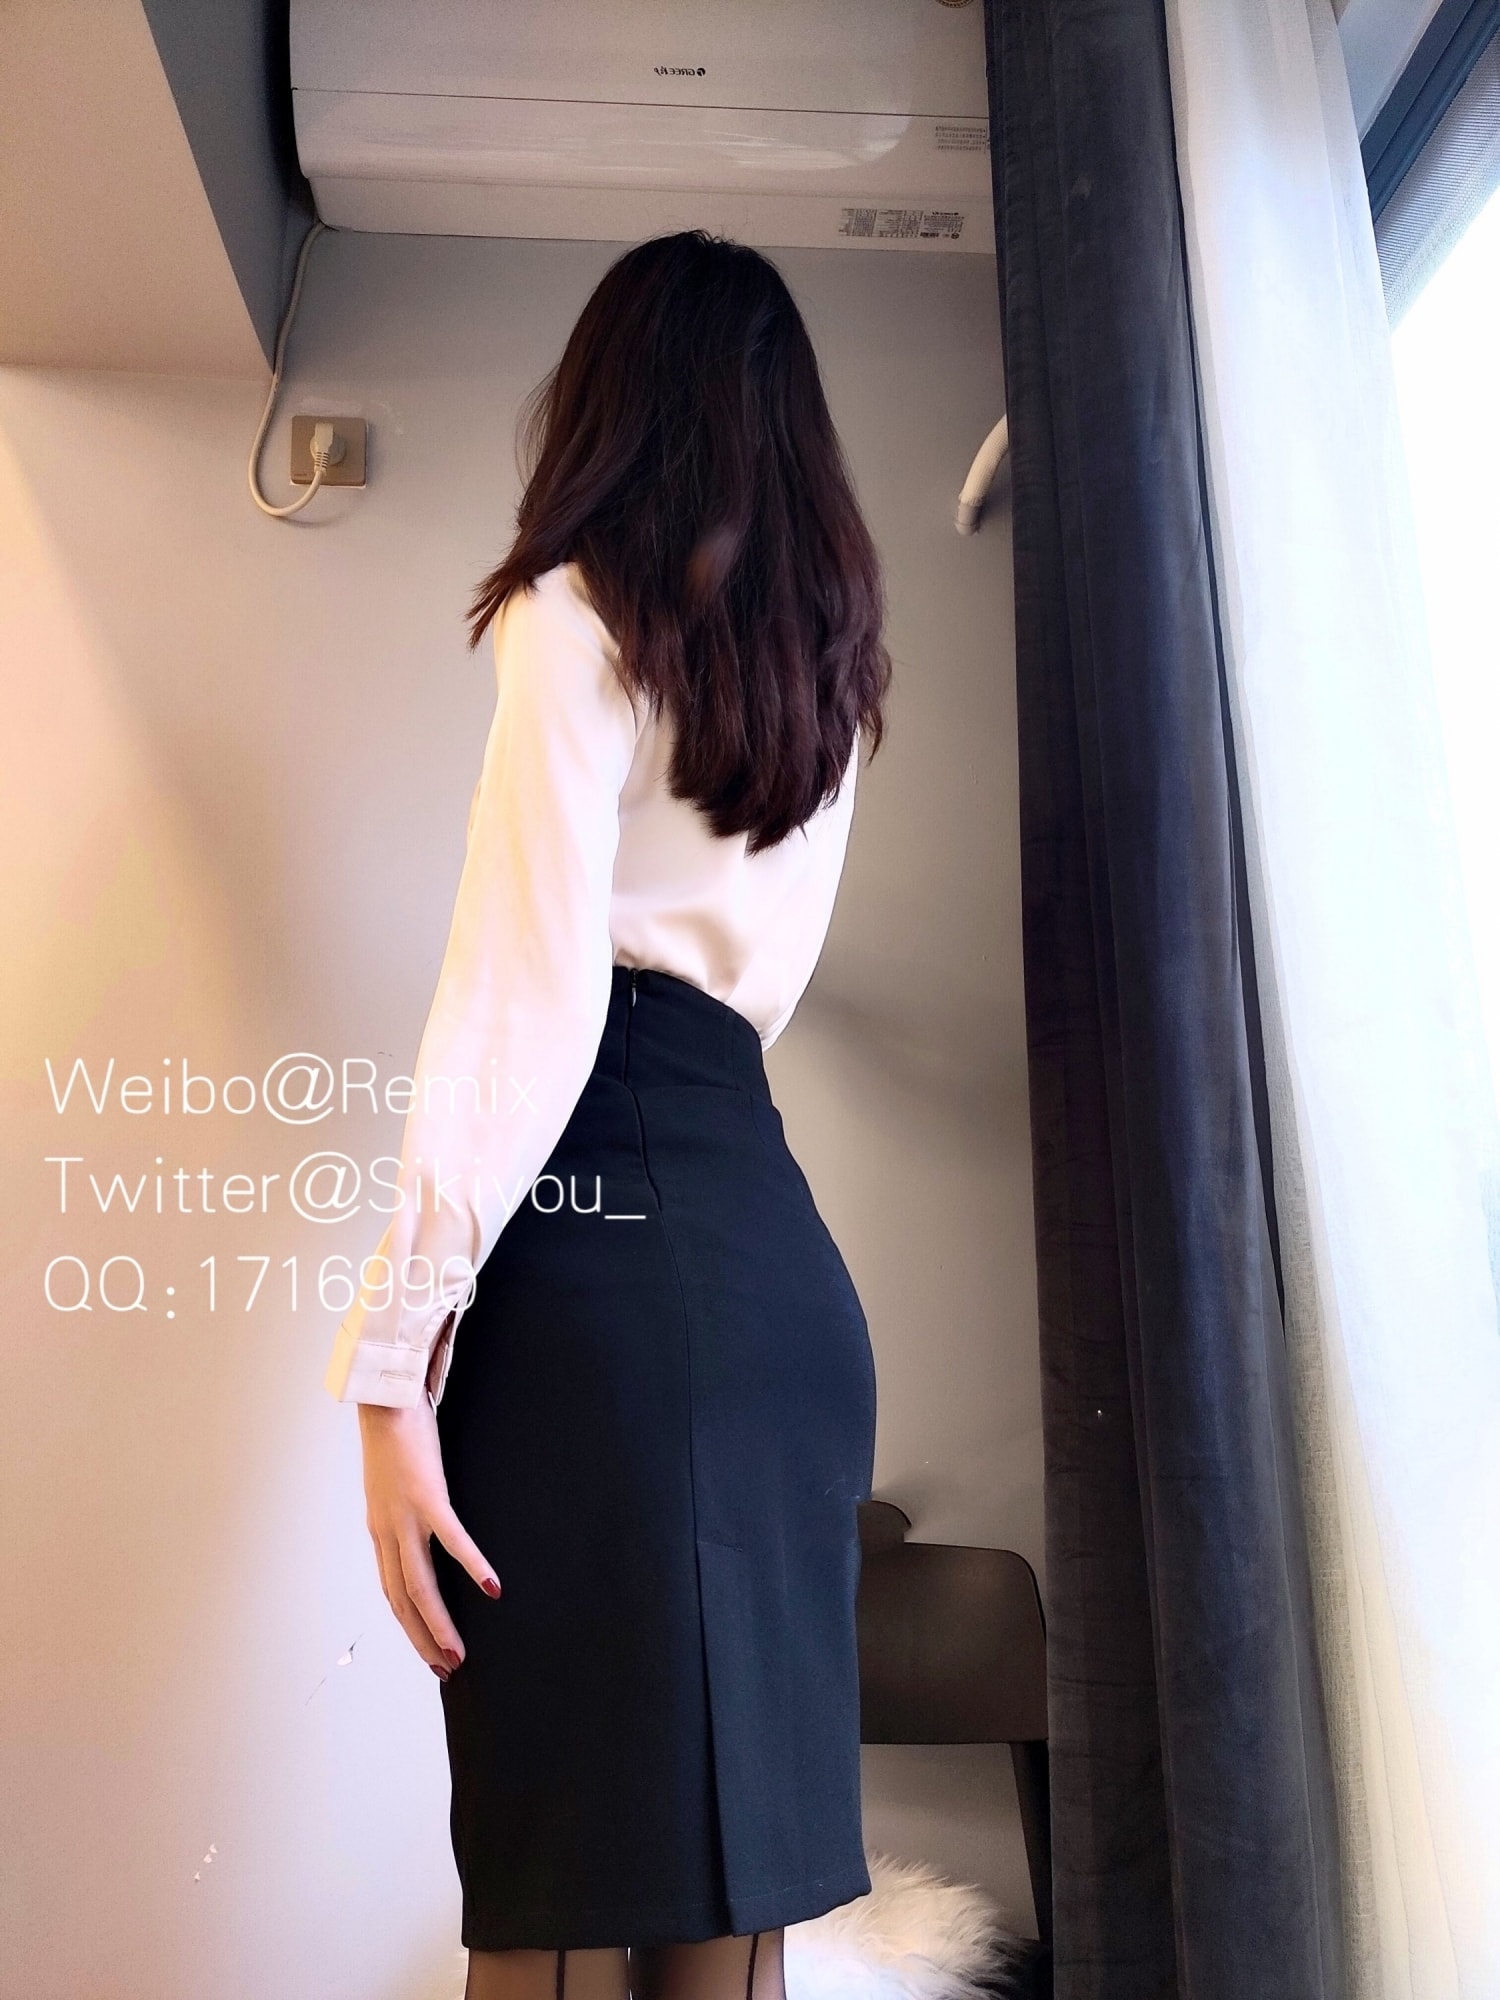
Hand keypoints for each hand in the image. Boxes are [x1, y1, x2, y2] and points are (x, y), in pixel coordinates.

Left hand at [357, 1396, 500, 1679]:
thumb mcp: (393, 1486)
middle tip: (447, 1670)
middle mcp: (387, 1532)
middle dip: (424, 1641)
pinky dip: (471, 1566)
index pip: (393, 1593)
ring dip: (439, 1625)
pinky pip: (451, 1540)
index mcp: (380, 1532)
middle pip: (403, 1601)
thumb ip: (405, 1512)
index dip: (411, 1628)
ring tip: (458, 1653)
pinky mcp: (427, 1496)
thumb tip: (424, 1531)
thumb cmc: (395, 1437)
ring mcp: (405, 1517)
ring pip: (420, 1586)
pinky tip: (491, 1587)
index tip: (430, 1653)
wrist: (384, 1401)